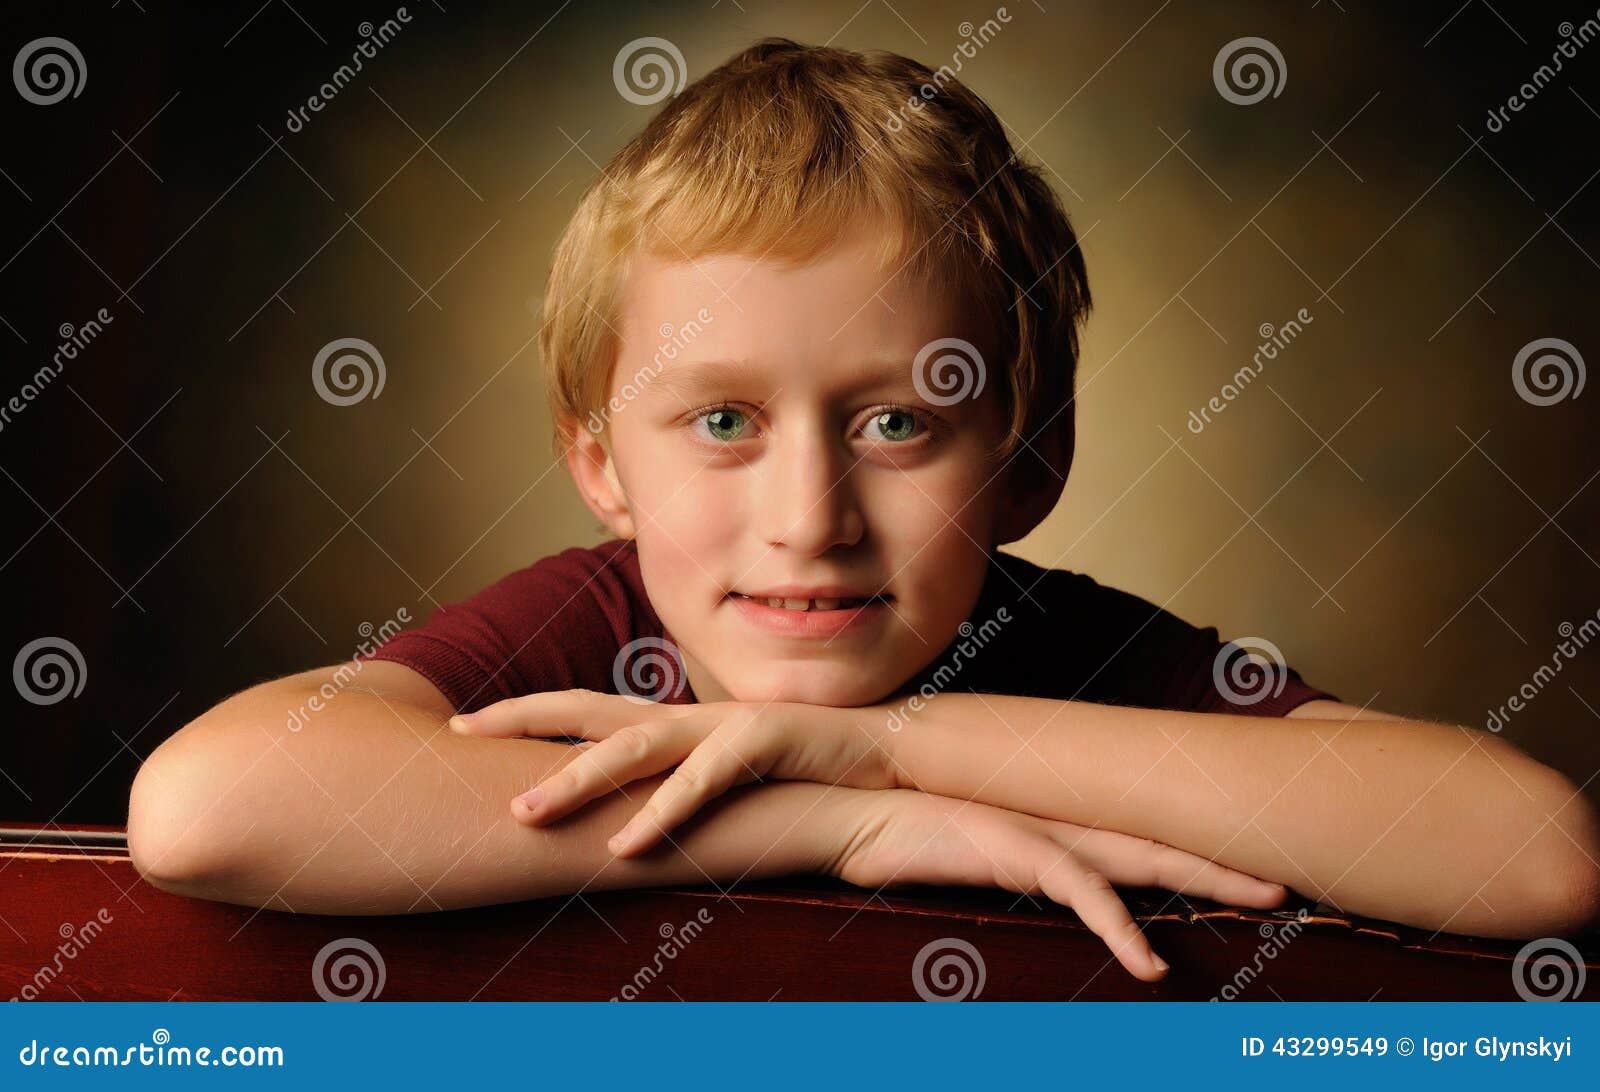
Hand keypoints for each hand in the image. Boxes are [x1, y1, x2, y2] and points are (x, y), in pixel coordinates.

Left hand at [448, 689, 895, 852]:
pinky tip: (625, 844)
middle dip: (523, 721)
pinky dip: (662, 813)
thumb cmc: (793, 765)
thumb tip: (615, 809)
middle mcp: (685, 715)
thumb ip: (670, 779)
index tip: (460, 722)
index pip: (582, 708)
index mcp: (670, 720)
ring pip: (634, 747)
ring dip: (576, 779)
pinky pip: (703, 783)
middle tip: (459, 733)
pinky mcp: (762, 742)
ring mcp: (721, 724)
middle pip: (589, 710)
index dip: (522, 712)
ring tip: (525, 812)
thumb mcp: (718, 770)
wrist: (879, 749)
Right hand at [830, 788, 1289, 982]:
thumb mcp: (974, 855)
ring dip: (1207, 877)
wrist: (852, 811)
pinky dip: (1119, 929)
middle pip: (1161, 836)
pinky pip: (1082, 892)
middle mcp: (1060, 818)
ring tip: (1264, 898)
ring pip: (1143, 855)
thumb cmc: (905, 836)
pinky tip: (1149, 965)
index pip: (1139, 832)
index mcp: (1056, 821)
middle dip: (1226, 856)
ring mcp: (1042, 828)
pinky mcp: (1016, 848)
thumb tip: (1050, 887)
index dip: (1193, 845)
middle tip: (1290, 870)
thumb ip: (1016, 865)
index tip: (1244, 859)